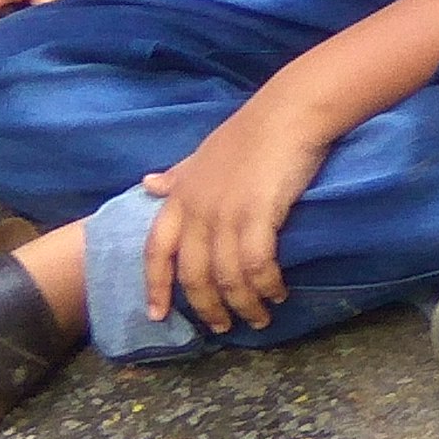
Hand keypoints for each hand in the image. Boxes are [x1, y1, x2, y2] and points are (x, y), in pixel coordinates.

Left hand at [144, 102, 333, 335]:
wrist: (290, 111)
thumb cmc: (251, 130)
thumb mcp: (204, 153)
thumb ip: (178, 176)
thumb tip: (148, 184)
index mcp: (181, 197)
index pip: (156, 251)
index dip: (155, 286)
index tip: (157, 315)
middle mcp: (197, 211)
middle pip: (193, 274)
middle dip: (207, 307)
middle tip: (222, 327)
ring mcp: (226, 214)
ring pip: (226, 277)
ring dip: (241, 304)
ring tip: (258, 318)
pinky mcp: (258, 215)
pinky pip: (256, 265)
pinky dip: (265, 286)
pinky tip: (277, 293)